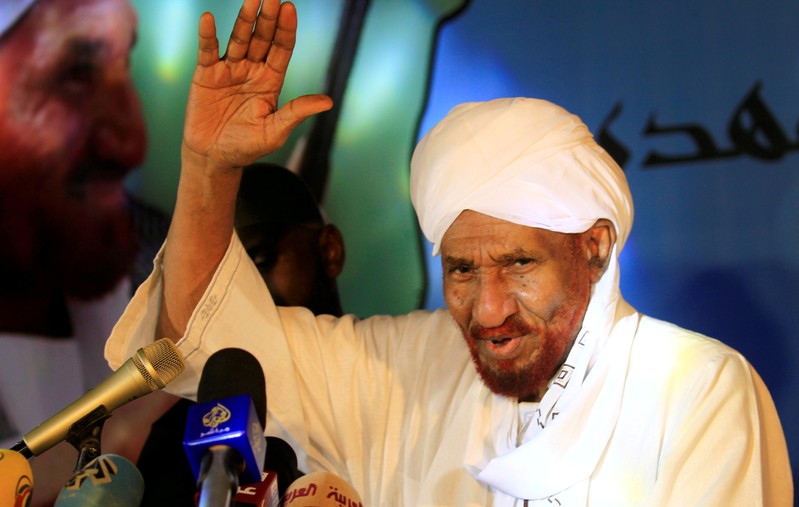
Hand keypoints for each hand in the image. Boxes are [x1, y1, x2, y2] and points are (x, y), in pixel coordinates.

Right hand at [182, 0, 331, 171]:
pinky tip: (210, 19)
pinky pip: (208, 50)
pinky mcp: (206, 75)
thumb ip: (296, 113)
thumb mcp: (275, 131)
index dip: (286, 30)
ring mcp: (229, 70)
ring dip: (245, 20)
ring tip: (252, 0)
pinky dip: (208, 35)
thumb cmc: (247, 147)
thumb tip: (328, 102)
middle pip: (262, 38)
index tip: (289, 9)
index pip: (281, 49)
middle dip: (268, 18)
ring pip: (239, 39)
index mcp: (271, 81)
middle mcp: (252, 70)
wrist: (214, 158)